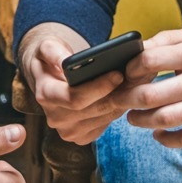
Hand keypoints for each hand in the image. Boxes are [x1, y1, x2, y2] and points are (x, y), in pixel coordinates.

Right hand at [20, 24, 129, 144]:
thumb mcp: (46, 46)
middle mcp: (55, 117)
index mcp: (45, 95)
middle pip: (93, 110)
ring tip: (136, 85)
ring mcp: (68, 130)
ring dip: (121, 102)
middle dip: (116, 94)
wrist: (47, 77)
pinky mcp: (81, 136)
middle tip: (136, 79)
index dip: (98, 87)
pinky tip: (126, 96)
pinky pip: (105, 125)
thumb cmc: (50, 58)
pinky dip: (117, 110)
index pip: (74, 98)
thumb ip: (53, 51)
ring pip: (103, 118)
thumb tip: (64, 63)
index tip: (118, 74)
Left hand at [121, 27, 181, 147]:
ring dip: (140, 121)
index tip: (124, 76)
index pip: (148, 61)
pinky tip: (157, 134)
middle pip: (150, 95)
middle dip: (126, 100)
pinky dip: (165, 140)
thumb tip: (137, 50)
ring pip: (164, 120)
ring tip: (134, 118)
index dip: (129, 71)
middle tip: (118, 102)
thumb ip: (168, 39)